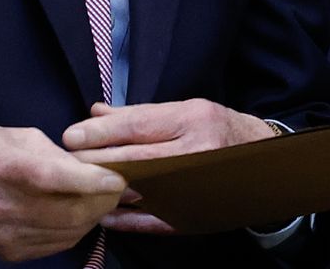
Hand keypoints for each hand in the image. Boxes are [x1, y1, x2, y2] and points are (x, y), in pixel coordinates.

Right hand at [0, 125, 126, 260]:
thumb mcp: (12, 135)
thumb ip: (53, 152)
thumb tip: (91, 168)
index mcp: (2, 167)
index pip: (58, 180)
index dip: (95, 180)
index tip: (118, 176)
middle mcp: (2, 206)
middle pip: (70, 211)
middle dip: (103, 200)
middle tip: (117, 187)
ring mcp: (4, 235)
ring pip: (69, 232)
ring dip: (93, 216)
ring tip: (101, 198)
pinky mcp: (8, 252)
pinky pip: (56, 245)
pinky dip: (75, 229)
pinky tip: (77, 213)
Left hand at [63, 98, 279, 231]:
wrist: (264, 164)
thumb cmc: (218, 130)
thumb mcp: (185, 109)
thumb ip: (139, 113)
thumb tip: (94, 113)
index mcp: (192, 120)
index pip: (137, 126)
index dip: (100, 132)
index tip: (70, 136)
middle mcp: (194, 153)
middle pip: (132, 159)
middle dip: (93, 160)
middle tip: (65, 160)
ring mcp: (194, 189)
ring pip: (138, 190)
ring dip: (103, 189)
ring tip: (76, 185)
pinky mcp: (192, 215)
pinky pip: (150, 221)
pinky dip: (124, 219)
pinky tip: (102, 213)